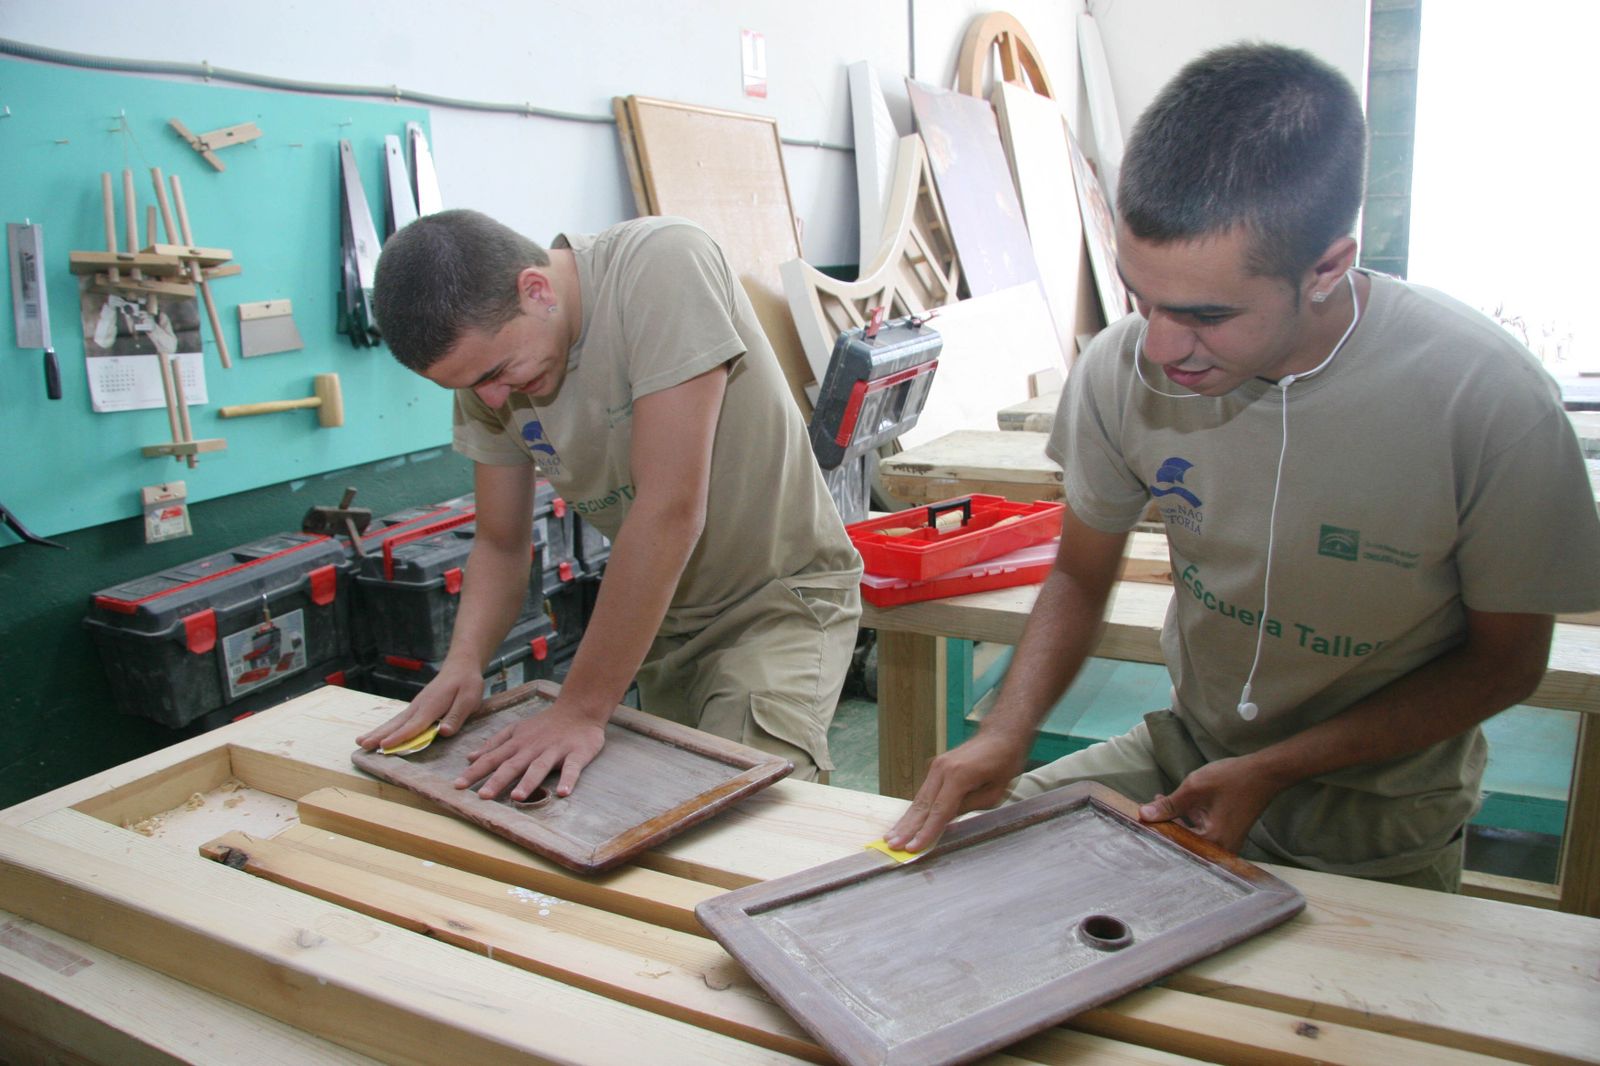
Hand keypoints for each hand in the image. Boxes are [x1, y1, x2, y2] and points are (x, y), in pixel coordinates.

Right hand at [355, 658, 483, 751]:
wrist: (460, 666)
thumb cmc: (466, 684)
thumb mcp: (469, 699)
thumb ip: (456, 716)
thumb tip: (443, 732)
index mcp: (432, 706)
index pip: (414, 724)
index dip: (400, 737)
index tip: (385, 745)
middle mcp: (419, 706)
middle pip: (397, 724)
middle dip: (380, 735)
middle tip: (363, 745)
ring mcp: (415, 706)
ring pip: (394, 722)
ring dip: (378, 732)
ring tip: (361, 742)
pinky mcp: (415, 708)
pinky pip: (398, 720)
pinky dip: (386, 728)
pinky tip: (377, 735)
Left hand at [454, 700, 608, 800]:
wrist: (579, 709)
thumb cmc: (545, 724)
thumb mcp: (516, 729)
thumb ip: (494, 743)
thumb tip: (470, 757)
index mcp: (517, 743)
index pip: (492, 759)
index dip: (475, 772)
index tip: (458, 786)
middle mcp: (533, 748)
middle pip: (513, 765)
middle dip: (497, 780)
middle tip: (483, 796)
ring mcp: (555, 750)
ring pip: (539, 767)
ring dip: (528, 782)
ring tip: (517, 798)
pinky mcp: (576, 754)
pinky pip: (572, 768)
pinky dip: (568, 779)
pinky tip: (563, 792)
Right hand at [884, 731, 1029, 852]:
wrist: (999, 735)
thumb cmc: (1003, 764)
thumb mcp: (994, 792)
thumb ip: (968, 806)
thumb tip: (946, 819)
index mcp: (959, 776)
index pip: (939, 811)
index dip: (925, 832)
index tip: (912, 848)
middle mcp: (942, 769)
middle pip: (922, 805)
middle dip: (907, 828)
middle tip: (892, 845)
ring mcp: (936, 766)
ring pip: (919, 799)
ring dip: (905, 820)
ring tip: (891, 837)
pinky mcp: (936, 767)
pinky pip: (924, 792)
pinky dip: (914, 809)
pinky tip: (904, 822)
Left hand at [1137, 755, 1284, 853]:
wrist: (1264, 774)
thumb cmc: (1232, 779)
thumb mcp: (1194, 788)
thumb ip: (1169, 805)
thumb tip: (1143, 814)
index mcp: (1212, 841)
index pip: (1175, 843)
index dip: (1156, 831)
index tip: (1139, 823)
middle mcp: (1220, 848)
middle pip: (1183, 843)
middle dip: (1164, 826)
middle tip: (1145, 814)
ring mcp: (1226, 843)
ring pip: (1192, 837)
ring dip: (1175, 821)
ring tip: (1158, 804)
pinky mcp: (1227, 835)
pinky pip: (1202, 832)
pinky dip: (1189, 820)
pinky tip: (1176, 806)